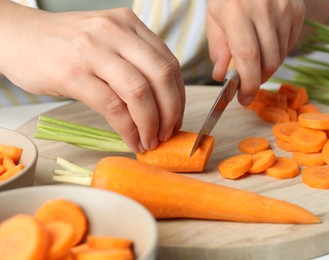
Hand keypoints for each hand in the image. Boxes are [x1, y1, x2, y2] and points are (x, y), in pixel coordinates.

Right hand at [0, 1, 184, 152]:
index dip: (178, 96)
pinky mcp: (73, 73)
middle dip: (171, 112)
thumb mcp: (106, 41)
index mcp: (128, 24)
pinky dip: (128, 129)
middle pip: (162, 76)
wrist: (17, 36)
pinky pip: (113, 107)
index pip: (169, 62)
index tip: (176, 117)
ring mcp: (93, 51)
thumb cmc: (64, 44)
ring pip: (139, 93)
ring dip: (151, 124)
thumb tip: (161, 102)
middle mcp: (115, 32)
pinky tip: (131, 139)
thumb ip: (134, 62)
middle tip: (167, 133)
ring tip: (150, 141)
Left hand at [206, 0, 304, 104]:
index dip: (248, 84)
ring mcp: (285, 9)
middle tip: (247, 84)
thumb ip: (218, 49)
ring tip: (254, 62)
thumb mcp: (214, 18)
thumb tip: (222, 77)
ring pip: (281, 56)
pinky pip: (290, 44)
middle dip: (257, 80)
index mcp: (238, 11)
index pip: (248, 57)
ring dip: (267, 68)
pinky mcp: (297, 10)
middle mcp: (264, 9)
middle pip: (268, 61)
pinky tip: (266, 45)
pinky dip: (278, 53)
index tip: (244, 99)